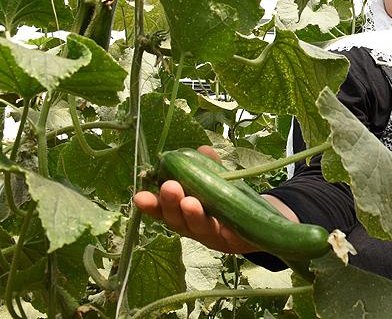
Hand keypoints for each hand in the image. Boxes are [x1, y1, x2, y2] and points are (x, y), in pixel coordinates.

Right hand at [133, 145, 259, 253]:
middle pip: (177, 220)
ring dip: (193, 215)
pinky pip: (228, 236)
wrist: (251, 227)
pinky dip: (227, 229)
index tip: (140, 197)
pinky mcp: (233, 241)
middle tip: (170, 187)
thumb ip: (208, 166)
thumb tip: (203, 149)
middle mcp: (192, 227)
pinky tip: (226, 221)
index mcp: (181, 213)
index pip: (162, 210)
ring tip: (190, 202)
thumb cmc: (223, 203)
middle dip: (171, 204)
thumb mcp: (215, 181)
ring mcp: (212, 236)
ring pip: (199, 228)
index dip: (151, 205)